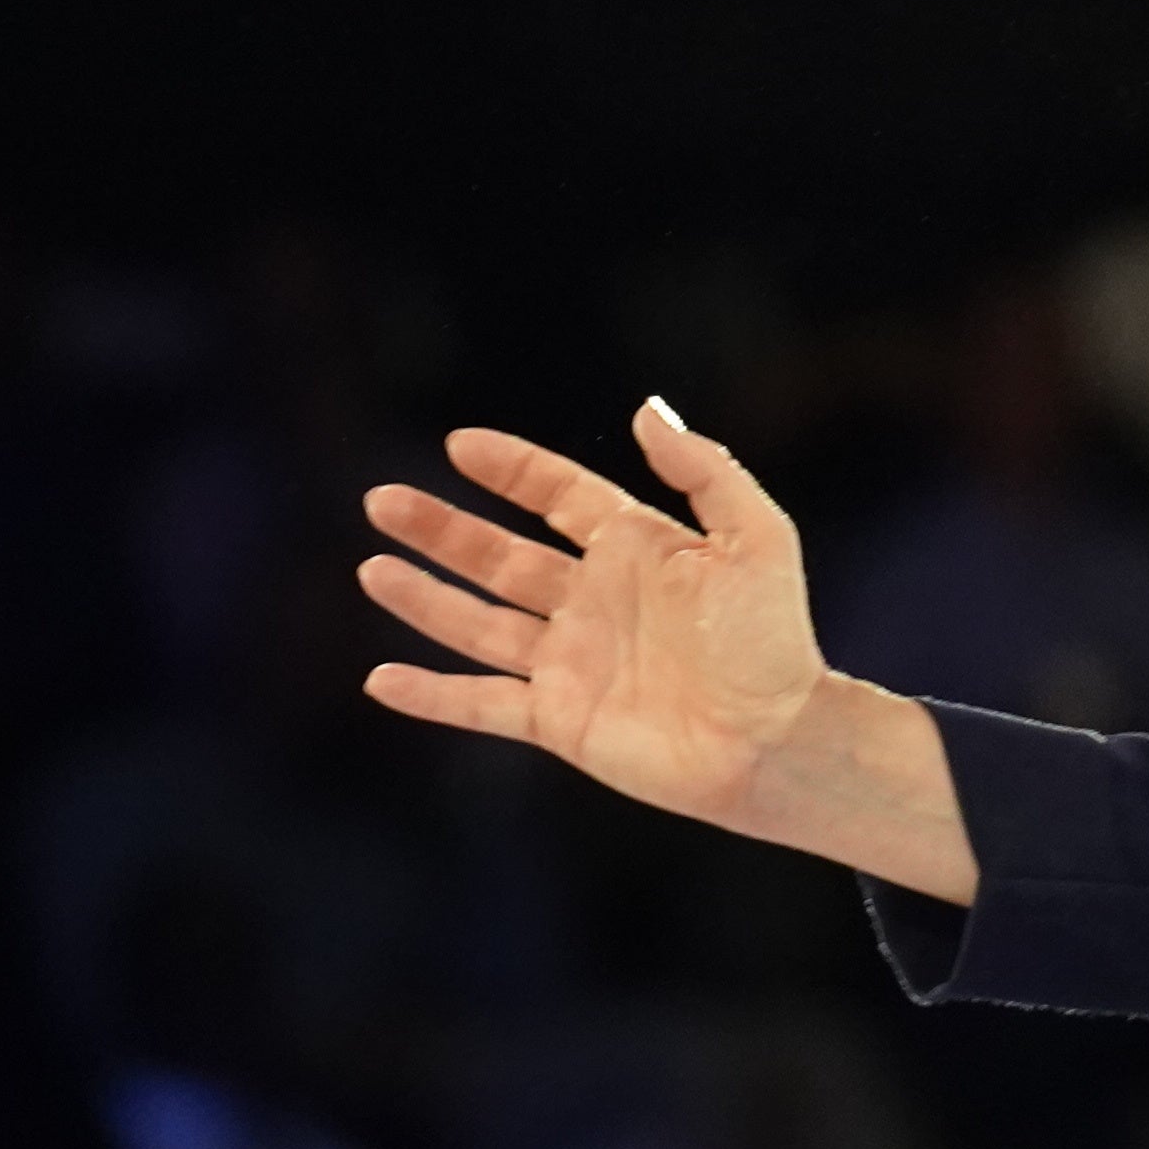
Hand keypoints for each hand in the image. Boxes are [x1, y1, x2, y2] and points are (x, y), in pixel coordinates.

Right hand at [359, 400, 821, 823]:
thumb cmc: (774, 638)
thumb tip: (646, 409)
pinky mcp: (560, 720)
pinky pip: (482, 704)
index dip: (511, 470)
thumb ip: (704, 470)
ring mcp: (572, 662)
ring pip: (479, 623)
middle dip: (441, 529)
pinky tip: (381, 680)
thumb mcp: (755, 536)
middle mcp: (594, 600)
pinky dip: (432, 696)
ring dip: (424, 599)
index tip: (458, 444)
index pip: (559, 497)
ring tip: (372, 569)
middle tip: (381, 500)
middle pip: (499, 556)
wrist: (776, 739)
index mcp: (638, 549)